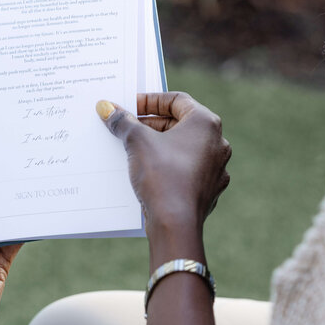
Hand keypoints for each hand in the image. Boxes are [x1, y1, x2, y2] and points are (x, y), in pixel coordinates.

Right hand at [97, 92, 230, 230]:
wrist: (175, 224)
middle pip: (179, 123)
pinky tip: (145, 171)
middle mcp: (217, 143)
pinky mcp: (208, 189)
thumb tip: (107, 107)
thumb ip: (123, 121)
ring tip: (131, 148)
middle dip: (150, 124)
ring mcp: (215, 168)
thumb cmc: (162, 176)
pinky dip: (166, 165)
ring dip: (157, 144)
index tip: (129, 106)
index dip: (149, 100)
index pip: (177, 100)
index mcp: (206, 123)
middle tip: (126, 127)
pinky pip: (185, 169)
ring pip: (182, 148)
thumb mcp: (137, 141)